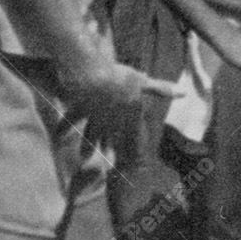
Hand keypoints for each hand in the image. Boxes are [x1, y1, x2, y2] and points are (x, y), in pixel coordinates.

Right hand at [63, 55, 180, 155]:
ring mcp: (93, 117)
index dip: (129, 151)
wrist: (91, 76)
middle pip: (109, 140)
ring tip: (83, 158)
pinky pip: (70, 120)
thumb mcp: (142, 82)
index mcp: (125, 116)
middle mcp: (109, 121)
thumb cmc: (119, 78)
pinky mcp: (79, 108)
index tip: (129, 163)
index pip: (128, 137)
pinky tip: (57, 136)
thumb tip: (183, 92)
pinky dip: (63, 127)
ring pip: (90, 135)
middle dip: (108, 151)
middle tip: (107, 164)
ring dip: (87, 146)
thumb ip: (161, 88)